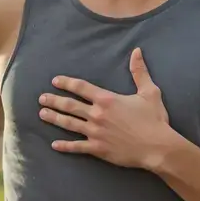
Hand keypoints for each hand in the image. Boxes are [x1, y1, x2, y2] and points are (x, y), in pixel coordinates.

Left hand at [39, 48, 184, 170]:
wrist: (157, 147)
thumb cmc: (154, 119)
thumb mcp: (149, 92)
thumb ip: (139, 72)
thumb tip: (137, 52)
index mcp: (107, 100)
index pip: (81, 88)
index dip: (66, 83)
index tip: (55, 81)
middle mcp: (97, 115)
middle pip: (70, 106)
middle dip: (54, 101)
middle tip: (42, 99)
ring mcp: (95, 132)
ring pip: (69, 124)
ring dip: (54, 119)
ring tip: (42, 115)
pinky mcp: (98, 149)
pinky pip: (77, 147)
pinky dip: (65, 146)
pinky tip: (54, 144)